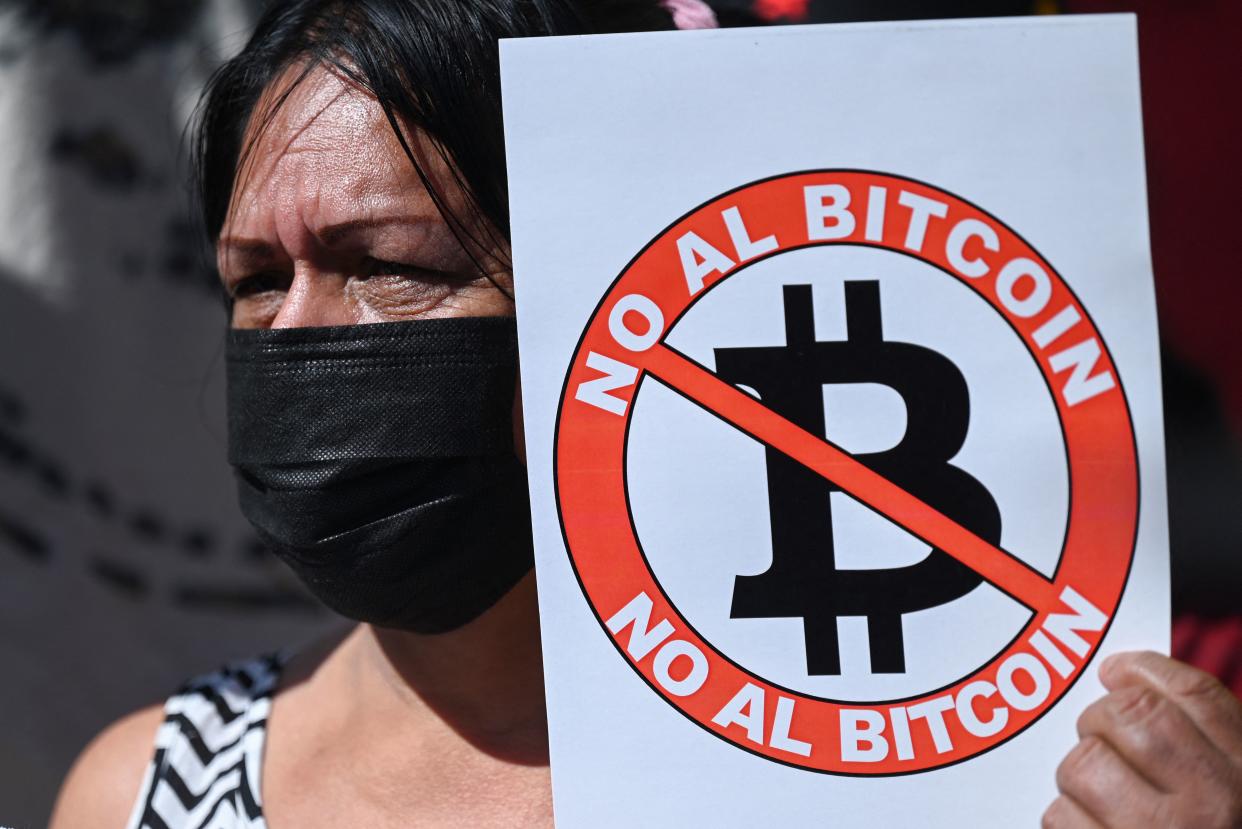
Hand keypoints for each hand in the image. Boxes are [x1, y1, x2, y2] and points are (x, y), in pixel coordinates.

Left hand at [1044, 651, 1241, 827]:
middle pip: (1131, 719)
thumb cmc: (1213, 826)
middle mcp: (1213, 809)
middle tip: (1099, 734)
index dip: (1146, 672)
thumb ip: (1199, 743)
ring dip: (1078, 775)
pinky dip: (1066, 821)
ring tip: (1099, 796)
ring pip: (1084, 766)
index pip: (1196, 699)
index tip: (1117, 671)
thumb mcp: (1232, 787)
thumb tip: (1124, 680)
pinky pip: (1061, 819)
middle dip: (1101, 719)